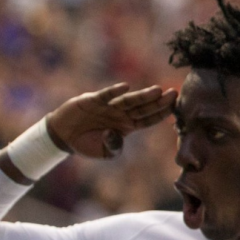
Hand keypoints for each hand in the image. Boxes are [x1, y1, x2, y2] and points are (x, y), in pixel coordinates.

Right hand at [46, 83, 177, 158]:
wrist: (64, 135)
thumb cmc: (87, 143)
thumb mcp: (104, 152)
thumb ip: (113, 146)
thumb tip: (116, 134)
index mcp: (127, 126)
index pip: (148, 119)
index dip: (161, 113)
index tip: (175, 107)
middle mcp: (121, 114)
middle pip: (143, 107)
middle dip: (159, 101)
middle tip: (174, 93)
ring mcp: (108, 106)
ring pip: (128, 100)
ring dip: (142, 96)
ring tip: (157, 90)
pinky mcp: (93, 100)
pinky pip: (105, 96)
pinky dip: (114, 92)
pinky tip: (125, 87)